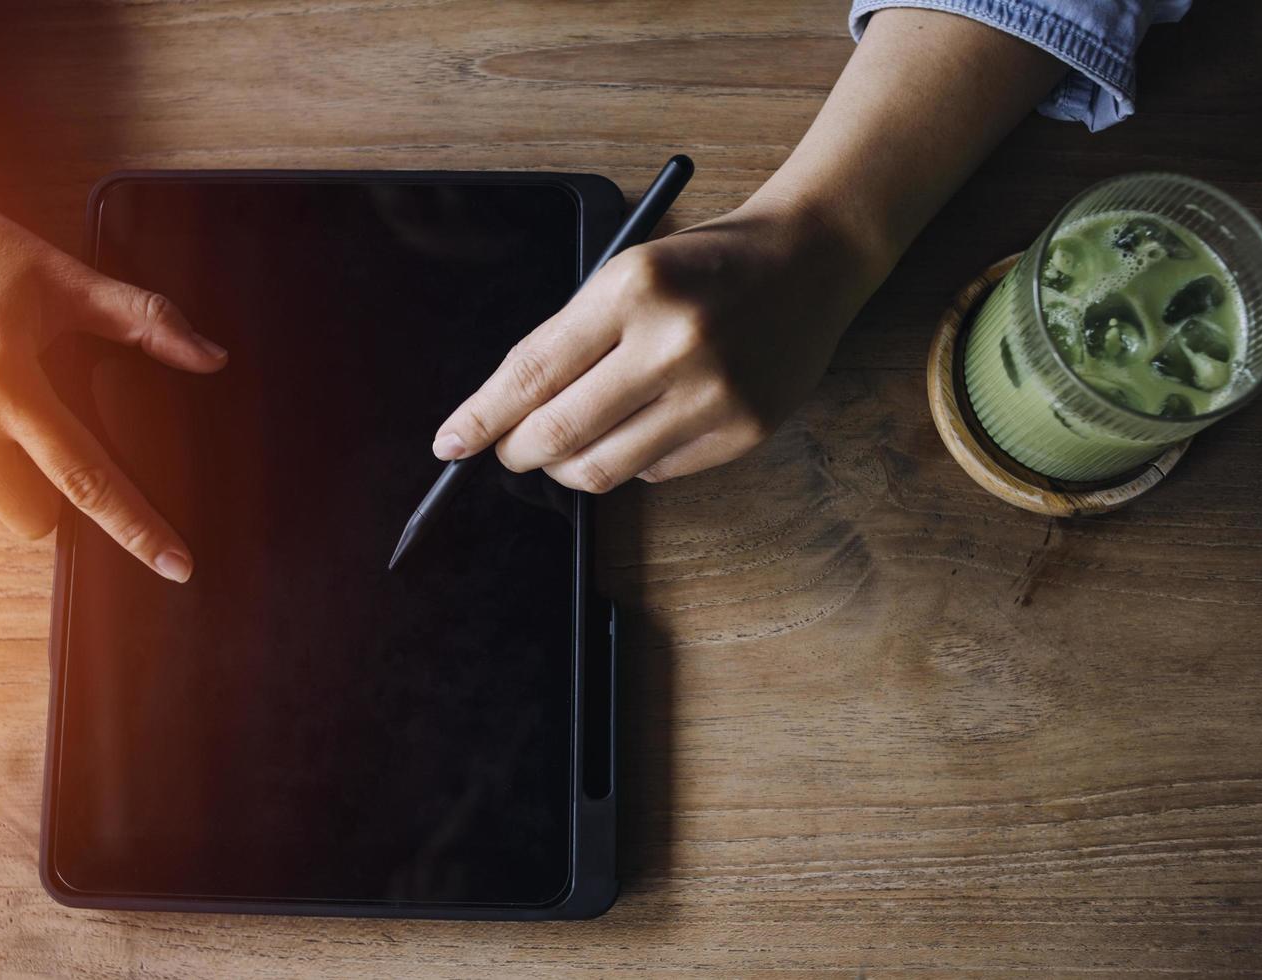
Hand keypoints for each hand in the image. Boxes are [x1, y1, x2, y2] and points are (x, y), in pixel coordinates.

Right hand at [0, 177, 226, 580]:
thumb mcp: (69, 281)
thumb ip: (145, 322)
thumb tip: (210, 357)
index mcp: (3, 378)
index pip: (86, 478)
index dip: (137, 528)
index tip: (176, 564)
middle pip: (34, 516)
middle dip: (59, 496)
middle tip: (54, 433)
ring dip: (8, 475)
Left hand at [431, 201, 874, 491]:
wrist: (810, 260)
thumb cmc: (705, 263)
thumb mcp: (626, 273)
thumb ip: (570, 338)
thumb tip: (507, 413)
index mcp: (632, 288)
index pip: (532, 372)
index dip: (482, 417)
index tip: (451, 442)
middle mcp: (674, 343)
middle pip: (559, 433)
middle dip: (518, 452)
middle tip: (509, 450)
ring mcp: (714, 393)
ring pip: (603, 469)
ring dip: (568, 468)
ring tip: (567, 448)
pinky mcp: (744, 431)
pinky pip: (655, 474)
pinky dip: (630, 460)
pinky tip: (643, 426)